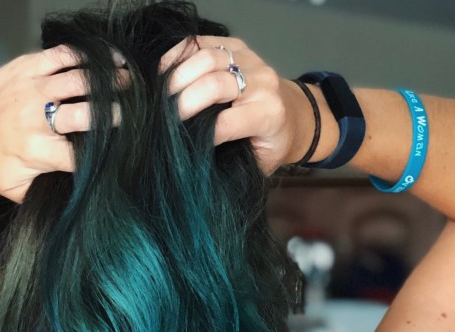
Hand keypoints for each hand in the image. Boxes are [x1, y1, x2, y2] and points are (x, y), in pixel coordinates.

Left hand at [0, 44, 126, 203]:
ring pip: (80, 79)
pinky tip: (105, 60)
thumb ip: (45, 195)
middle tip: (133, 114)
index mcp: (36, 152)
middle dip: (115, 115)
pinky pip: (63, 56)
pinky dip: (87, 56)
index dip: (105, 155)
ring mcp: (32, 88)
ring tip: (129, 82)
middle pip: (88, 114)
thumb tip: (75, 202)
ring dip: (109, 80)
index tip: (120, 155)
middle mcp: (36, 118)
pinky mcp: (27, 67)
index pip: (82, 155)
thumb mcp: (16, 191)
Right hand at [158, 35, 306, 174]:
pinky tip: (165, 71)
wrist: (293, 114)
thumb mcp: (257, 164)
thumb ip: (233, 164)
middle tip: (165, 117)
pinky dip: (180, 55)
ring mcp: (250, 60)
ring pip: (208, 58)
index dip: (199, 134)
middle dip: (184, 102)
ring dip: (179, 75)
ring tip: (161, 93)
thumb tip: (195, 164)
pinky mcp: (237, 46)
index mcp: (267, 115)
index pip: (226, 123)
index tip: (181, 143)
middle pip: (215, 84)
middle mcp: (261, 83)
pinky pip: (204, 42)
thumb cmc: (270, 144)